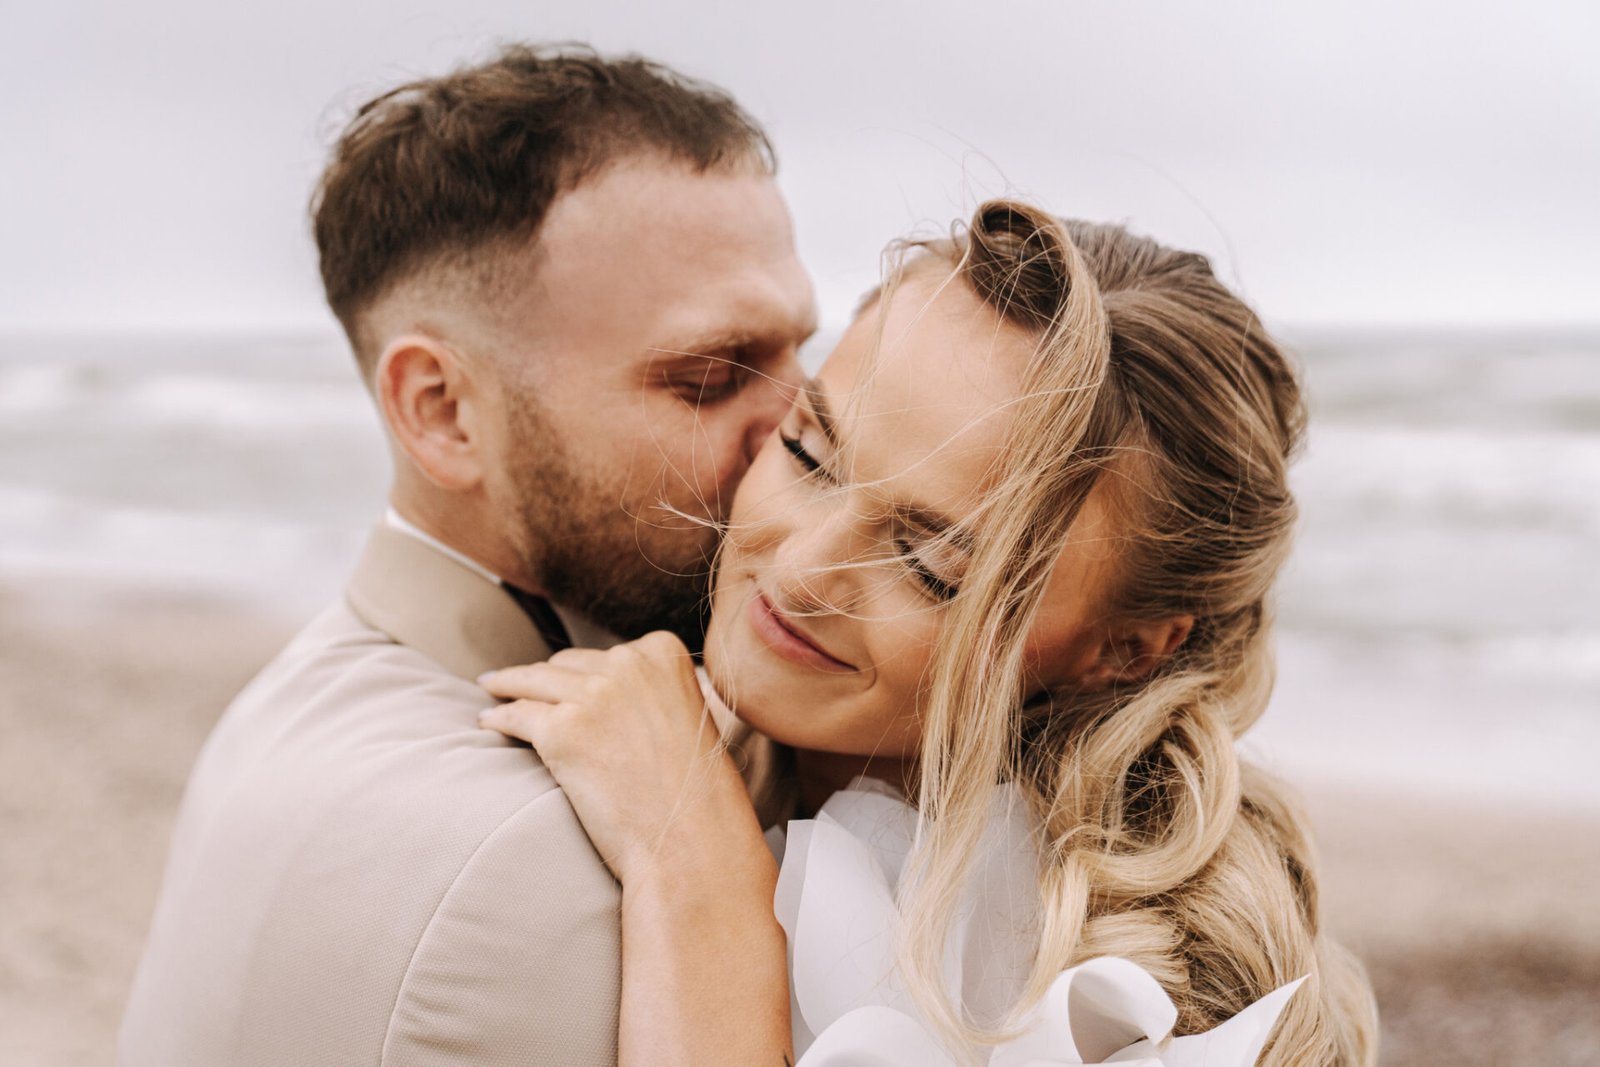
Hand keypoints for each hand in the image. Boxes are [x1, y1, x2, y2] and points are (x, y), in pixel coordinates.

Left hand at [478, 632, 761, 886]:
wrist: (690, 841)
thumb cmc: (695, 794)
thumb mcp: (686, 717)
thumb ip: (652, 693)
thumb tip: (600, 689)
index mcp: (664, 653)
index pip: (608, 654)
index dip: (588, 673)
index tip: (573, 685)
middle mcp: (629, 663)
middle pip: (569, 663)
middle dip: (548, 679)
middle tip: (521, 686)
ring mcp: (594, 695)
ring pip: (533, 681)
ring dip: (508, 685)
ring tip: (492, 689)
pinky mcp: (561, 731)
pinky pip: (515, 715)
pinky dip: (498, 718)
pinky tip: (487, 721)